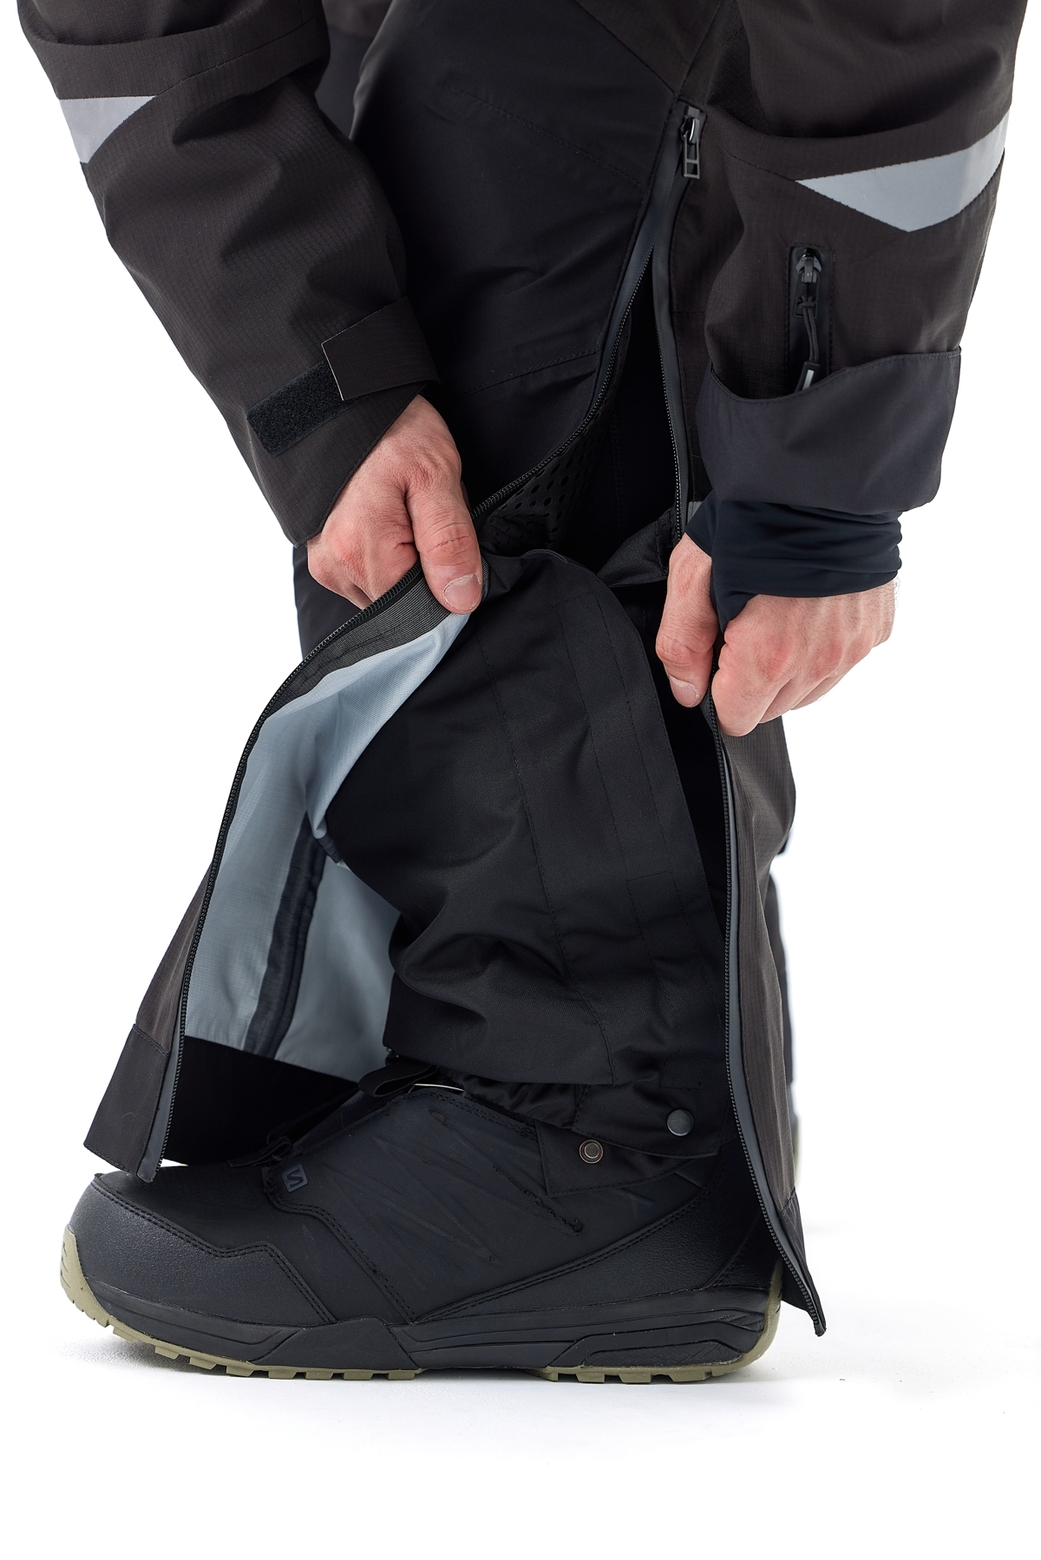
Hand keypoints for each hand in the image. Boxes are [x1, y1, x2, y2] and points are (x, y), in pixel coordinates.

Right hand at [306, 394, 481, 612]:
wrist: (341, 398)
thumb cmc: (390, 429)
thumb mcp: (436, 475)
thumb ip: (450, 542)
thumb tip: (461, 600)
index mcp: (363, 554)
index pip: (421, 611)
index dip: (448, 586)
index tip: (452, 543)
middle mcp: (337, 569)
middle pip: (401, 604)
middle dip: (427, 572)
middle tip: (430, 518)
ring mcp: (326, 565)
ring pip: (386, 592)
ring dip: (408, 564)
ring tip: (409, 512)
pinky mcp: (324, 557)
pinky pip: (368, 576)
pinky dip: (388, 556)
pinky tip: (392, 518)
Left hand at [655, 535, 894, 735]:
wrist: (825, 477)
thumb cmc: (757, 518)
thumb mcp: (694, 573)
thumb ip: (682, 643)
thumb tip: (687, 692)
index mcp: (769, 656)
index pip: (736, 720)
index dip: (717, 690)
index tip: (717, 652)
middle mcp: (817, 662)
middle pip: (771, 709)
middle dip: (750, 680)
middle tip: (744, 623)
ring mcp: (852, 648)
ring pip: (807, 692)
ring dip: (787, 668)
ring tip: (777, 612)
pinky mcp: (875, 630)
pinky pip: (840, 662)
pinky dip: (822, 646)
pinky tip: (808, 605)